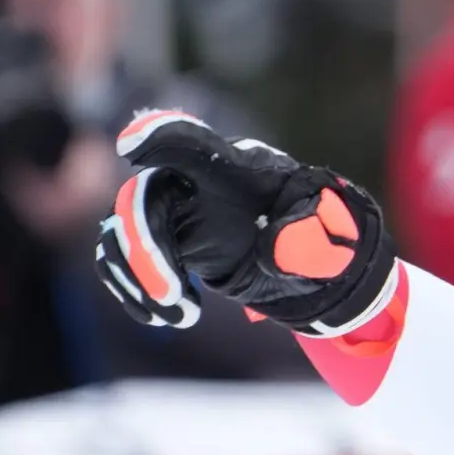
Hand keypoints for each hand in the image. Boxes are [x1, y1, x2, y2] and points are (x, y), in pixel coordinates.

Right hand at [93, 109, 396, 334]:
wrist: (311, 258)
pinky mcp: (166, 244)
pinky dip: (131, 289)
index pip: (194, 143)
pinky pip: (124, 258)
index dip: (160, 137)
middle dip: (145, 248)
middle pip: (144, 199)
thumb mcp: (329, 239)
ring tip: (176, 316)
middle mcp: (196, 184)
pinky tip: (160, 317)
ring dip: (135, 277)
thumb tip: (272, 249)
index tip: (131, 146)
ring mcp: (177, 213)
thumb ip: (308, 239)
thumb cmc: (322, 235)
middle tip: (172, 296)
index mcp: (239, 170)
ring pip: (123, 232)